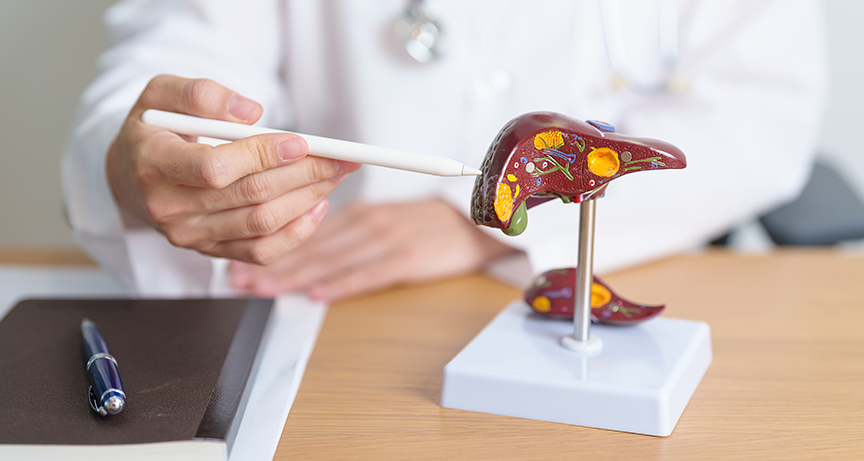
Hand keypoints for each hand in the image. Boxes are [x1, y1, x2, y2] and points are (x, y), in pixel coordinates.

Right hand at [107, 75, 359, 263]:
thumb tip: (251, 112)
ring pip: (262, 224)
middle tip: (341, 157)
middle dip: (304, 175)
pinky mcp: (210, 251)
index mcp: (153, 164)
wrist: (132, 172)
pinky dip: (297, 232)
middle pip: (250, 197)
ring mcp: (190, 236)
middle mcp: (168, 208)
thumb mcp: (163, 93)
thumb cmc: (156, 128)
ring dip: (308, 199)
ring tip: (336, 175)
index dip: (262, 156)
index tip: (302, 142)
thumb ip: (201, 93)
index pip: (215, 168)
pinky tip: (318, 206)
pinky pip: (262, 252)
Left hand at [228, 199, 516, 300]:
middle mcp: (368, 221)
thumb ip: (348, 232)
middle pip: (312, 246)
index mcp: (360, 211)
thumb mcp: (386, 220)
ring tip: (264, 289)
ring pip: (332, 258)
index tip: (241, 261)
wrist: (478, 225)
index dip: (271, 247)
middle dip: (271, 263)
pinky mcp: (409, 255)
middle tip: (240, 280)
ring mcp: (388, 237)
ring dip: (295, 275)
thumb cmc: (428, 226)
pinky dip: (342, 283)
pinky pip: (369, 271)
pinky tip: (318, 293)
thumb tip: (305, 252)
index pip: (307, 231)